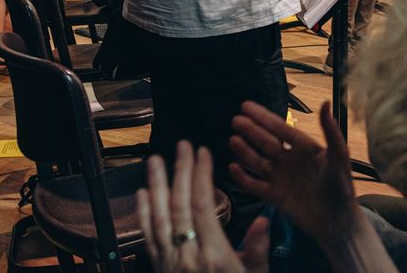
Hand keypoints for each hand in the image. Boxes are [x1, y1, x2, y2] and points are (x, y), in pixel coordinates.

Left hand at [137, 145, 267, 272]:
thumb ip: (257, 251)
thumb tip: (263, 219)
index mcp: (213, 257)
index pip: (202, 206)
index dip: (201, 175)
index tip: (203, 152)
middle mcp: (187, 258)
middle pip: (179, 206)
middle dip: (180, 172)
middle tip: (182, 145)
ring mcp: (169, 264)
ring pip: (159, 218)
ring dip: (156, 186)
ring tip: (155, 160)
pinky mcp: (159, 269)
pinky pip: (148, 238)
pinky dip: (144, 214)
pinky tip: (143, 194)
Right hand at [230, 101, 358, 249]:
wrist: (339, 222)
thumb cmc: (342, 186)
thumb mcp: (339, 156)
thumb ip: (331, 130)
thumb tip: (326, 102)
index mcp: (303, 147)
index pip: (279, 128)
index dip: (263, 117)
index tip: (246, 106)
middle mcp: (289, 159)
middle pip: (266, 142)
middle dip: (251, 131)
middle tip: (236, 120)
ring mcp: (280, 178)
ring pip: (258, 162)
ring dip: (245, 152)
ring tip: (233, 140)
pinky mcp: (275, 197)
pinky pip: (255, 186)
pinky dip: (244, 178)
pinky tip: (233, 168)